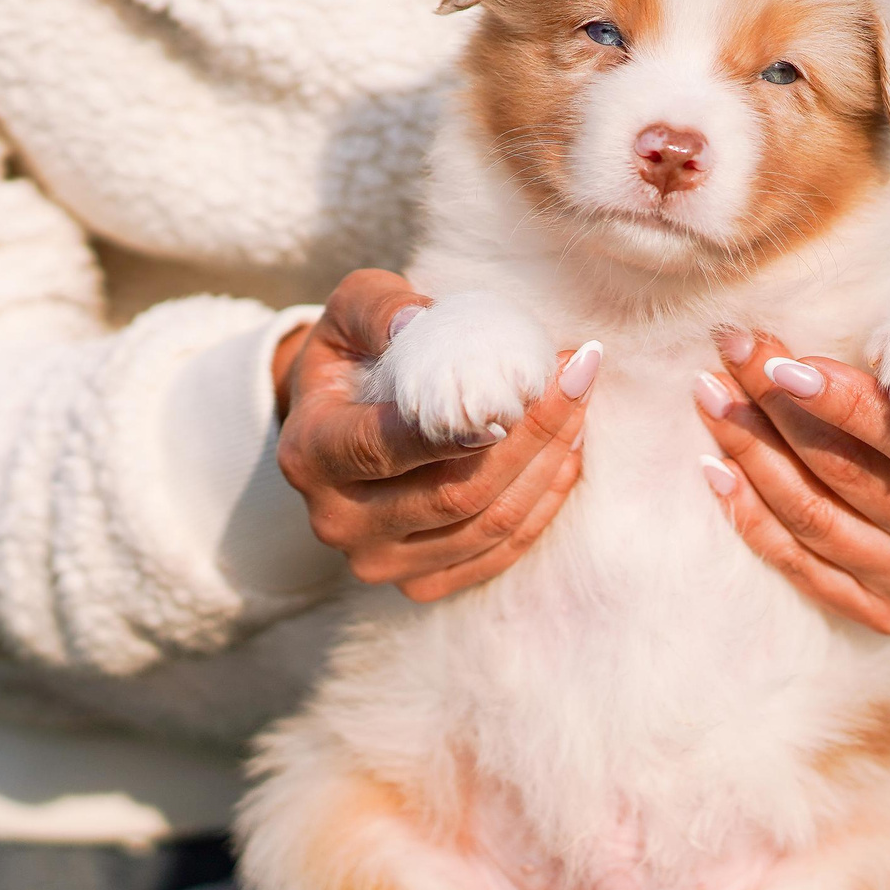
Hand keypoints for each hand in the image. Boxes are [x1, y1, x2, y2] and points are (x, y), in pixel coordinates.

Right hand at [274, 270, 597, 601]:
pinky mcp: (421, 582)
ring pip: (488, 525)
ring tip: (580, 405)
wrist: (335, 426)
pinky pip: (500, 550)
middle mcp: (338, 522)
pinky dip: (543, 501)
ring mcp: (380, 563)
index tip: (534, 380)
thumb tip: (416, 321)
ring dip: (548, 463)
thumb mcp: (350, 312)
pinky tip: (567, 451)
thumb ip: (379, 307)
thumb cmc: (352, 357)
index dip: (464, 424)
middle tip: (578, 375)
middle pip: (456, 492)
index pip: (389, 448)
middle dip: (532, 433)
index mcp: (310, 455)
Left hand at [692, 310, 889, 633]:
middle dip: (779, 410)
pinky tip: (717, 466)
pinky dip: (751, 516)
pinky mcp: (883, 615)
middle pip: (851, 476)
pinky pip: (801, 566)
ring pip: (816, 520)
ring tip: (712, 395)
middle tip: (731, 354)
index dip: (846, 405)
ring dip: (752, 453)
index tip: (783, 364)